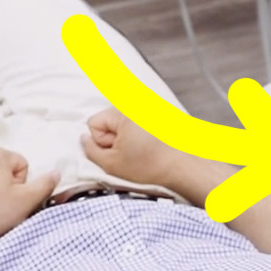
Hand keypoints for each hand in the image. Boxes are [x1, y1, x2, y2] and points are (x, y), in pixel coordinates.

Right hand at [82, 107, 205, 191]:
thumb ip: (90, 150)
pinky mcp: (163, 112)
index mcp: (122, 111)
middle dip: (114, 137)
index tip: (117, 151)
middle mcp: (137, 103)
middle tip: (130, 153)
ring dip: (128, 136)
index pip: (94, 122)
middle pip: (109, 120)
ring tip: (143, 150)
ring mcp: (151, 105)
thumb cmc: (153, 165)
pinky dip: (142, 134)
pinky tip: (152, 146)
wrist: (185, 167)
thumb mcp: (112, 164)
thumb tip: (85, 140)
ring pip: (124, 122)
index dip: (101, 141)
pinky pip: (140, 122)